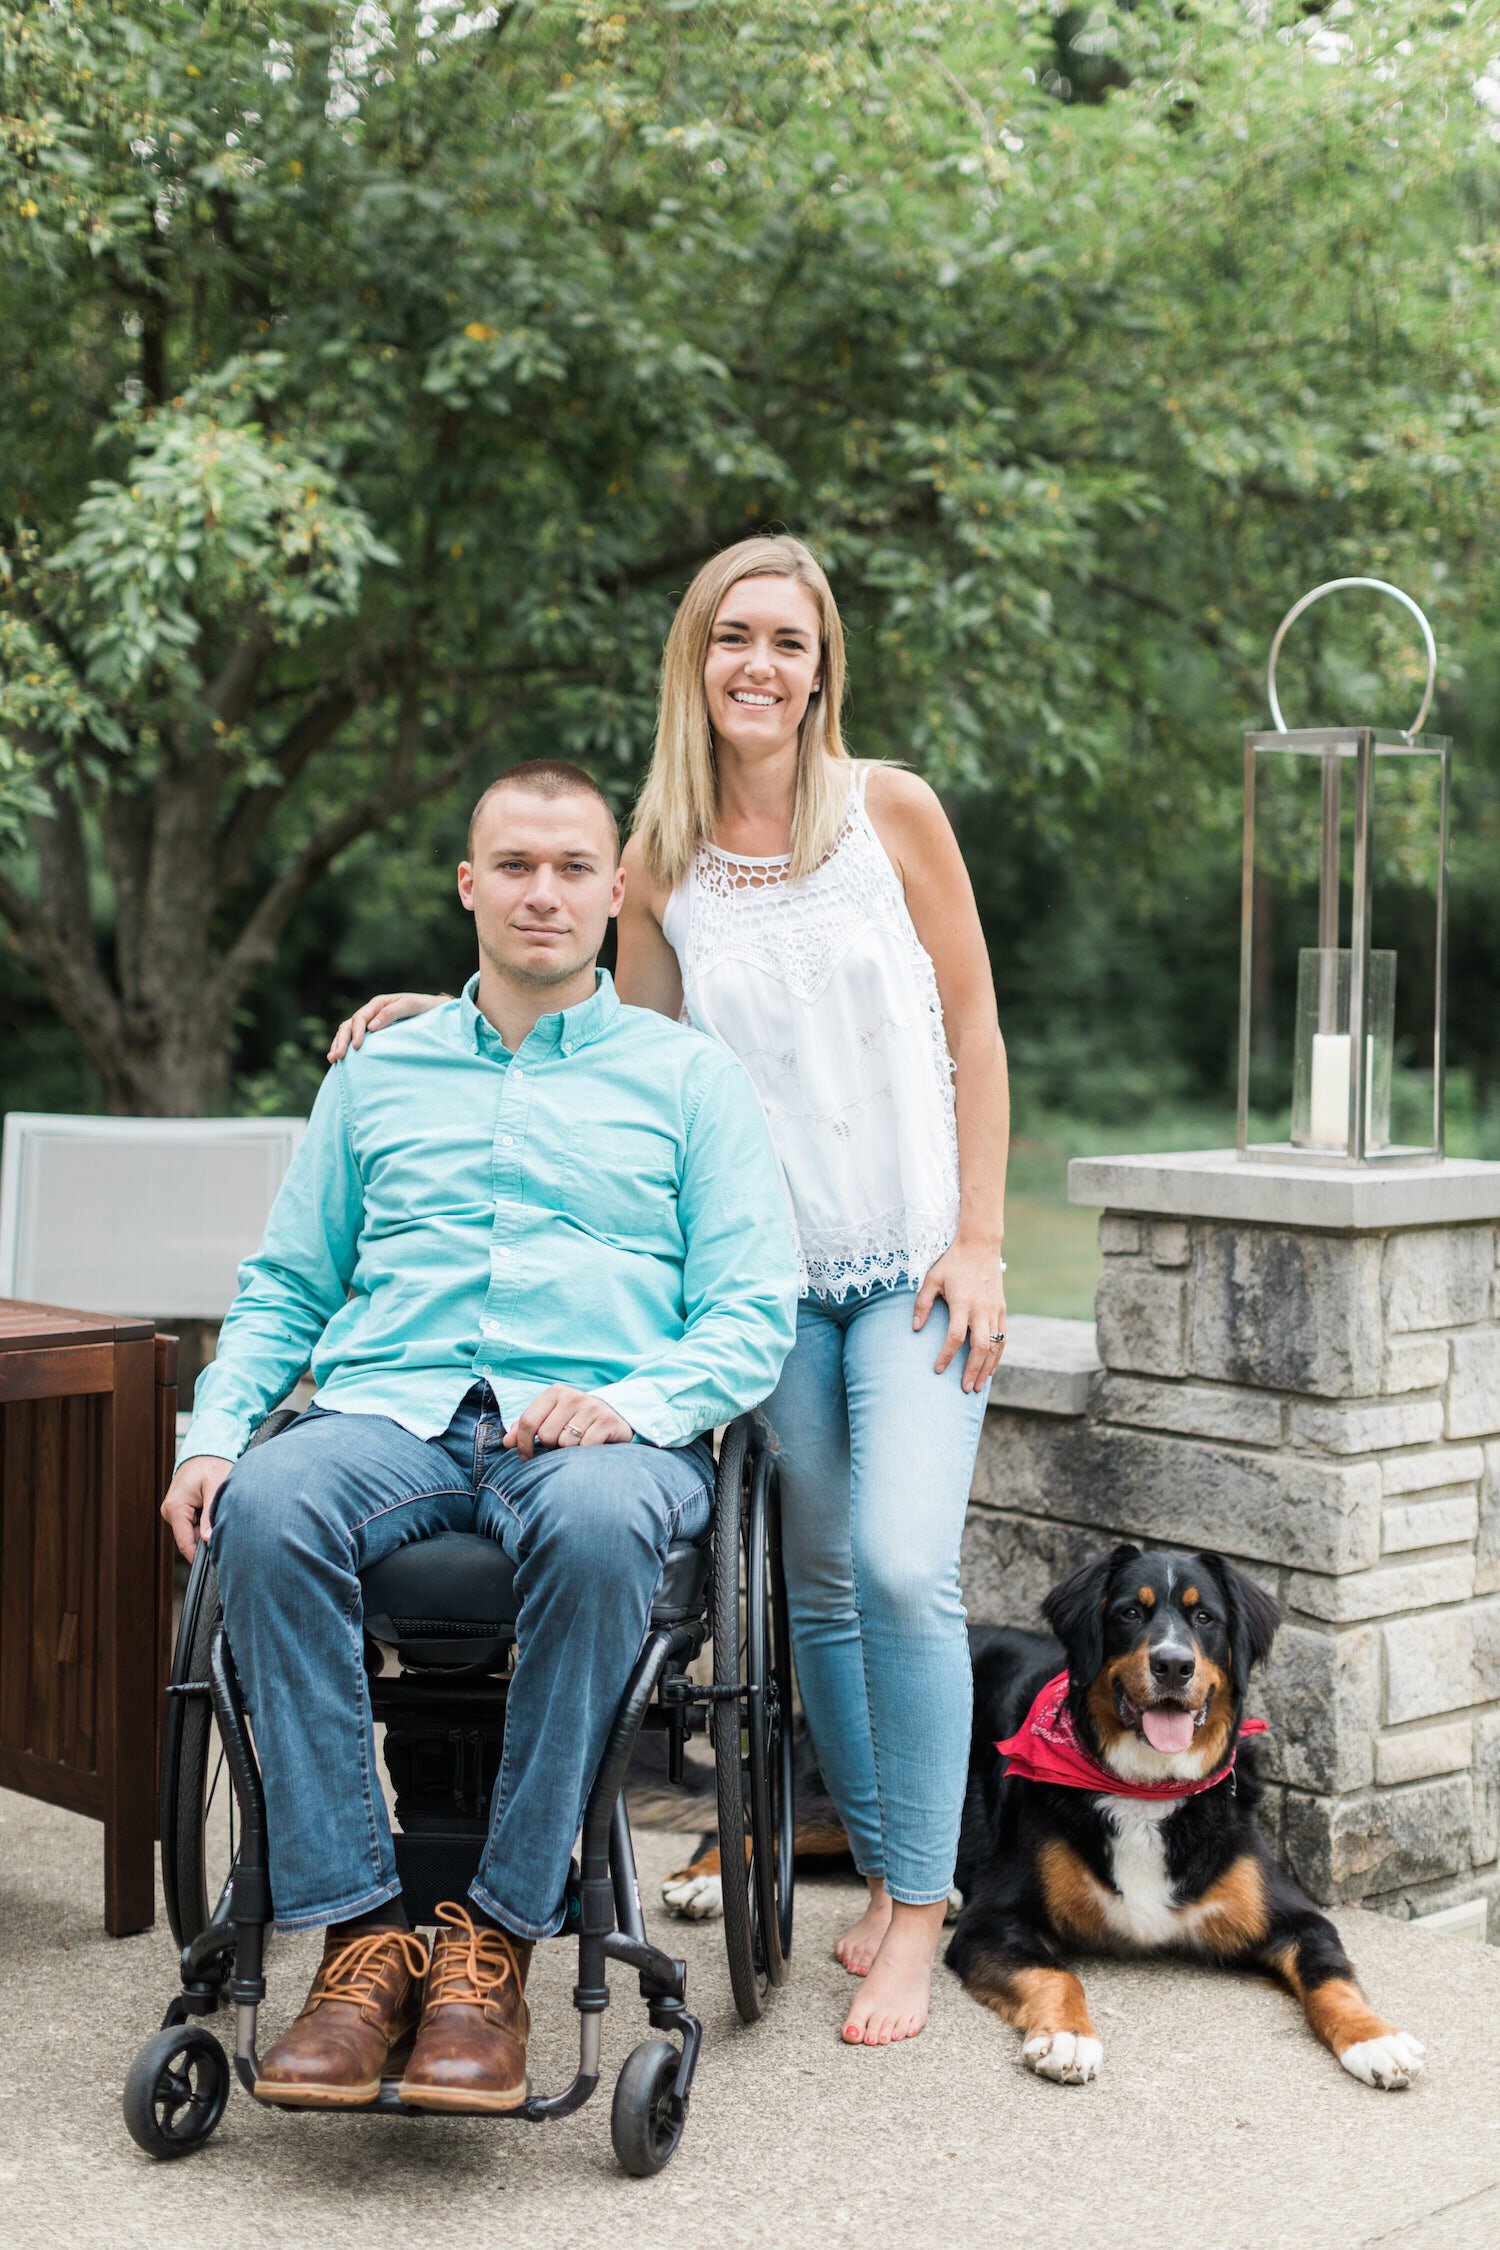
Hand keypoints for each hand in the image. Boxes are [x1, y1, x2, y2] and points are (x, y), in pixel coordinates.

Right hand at [161, 1455, 233, 1562]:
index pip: (184, 1542)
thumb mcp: (215, 1487)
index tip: (215, 1563)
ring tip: (220, 1513)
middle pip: (189, 1539)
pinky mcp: (179, 1510)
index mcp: (175, 1507)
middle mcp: (170, 1511)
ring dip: (206, 1529)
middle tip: (227, 1533)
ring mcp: (173, 1511)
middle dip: (206, 1539)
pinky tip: (213, 1511)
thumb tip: (207, 1540)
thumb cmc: (212, 1465)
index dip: (199, 1557)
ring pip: (192, 1532)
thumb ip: (210, 1515)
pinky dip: (204, 1522)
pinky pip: (192, 1524)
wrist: (206, 1451)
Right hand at [327, 992, 446, 1062]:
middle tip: (336, 1057)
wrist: (438, 1012)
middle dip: (341, 1041)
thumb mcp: (412, 1005)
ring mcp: (371, 1025)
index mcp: (379, 1004)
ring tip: (333, 1059)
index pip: (361, 1017)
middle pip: (349, 1025)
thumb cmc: (426, 1007)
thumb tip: (371, 1027)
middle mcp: (371, 1013)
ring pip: (347, 1033)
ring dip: (338, 1045)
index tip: (357, 1047)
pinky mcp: (374, 1037)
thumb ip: (392, 1013)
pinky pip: (355, 1041)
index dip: (356, 1032)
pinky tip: (339, 1061)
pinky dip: (346, 1048)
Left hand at [501, 1386, 633, 1459]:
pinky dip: (585, 1451)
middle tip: (560, 1443)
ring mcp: (592, 1407)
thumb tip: (506, 1443)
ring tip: (576, 1442)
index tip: (525, 1457)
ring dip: (569, 1450)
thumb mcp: (549, 1417)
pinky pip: (585, 1446)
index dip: (522, 1444)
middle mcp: (573, 1396)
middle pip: (546, 1435)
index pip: (528, 1421)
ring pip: (565, 1443)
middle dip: (551, 1446)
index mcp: (554, 1392)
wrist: (613, 1416)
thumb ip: (525, 1428)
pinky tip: (590, 1445)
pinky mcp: (607, 1421)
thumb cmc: (573, 1420)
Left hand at [913, 1237, 1006, 1393]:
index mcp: (963, 1303)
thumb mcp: (931, 1278)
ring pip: (995, 1346)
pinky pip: (1003, 1338)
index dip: (947, 1355)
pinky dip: (998, 1355)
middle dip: (973, 1370)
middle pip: (980, 1347)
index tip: (938, 1370)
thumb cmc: (952, 1262)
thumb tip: (915, 1328)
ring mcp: (995, 1310)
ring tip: (978, 1386)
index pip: (955, 1336)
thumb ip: (922, 1303)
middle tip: (965, 1389)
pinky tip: (991, 1368)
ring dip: (987, 1368)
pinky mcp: (1002, 1309)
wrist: (980, 1245)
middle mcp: (981, 1309)